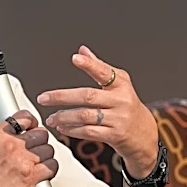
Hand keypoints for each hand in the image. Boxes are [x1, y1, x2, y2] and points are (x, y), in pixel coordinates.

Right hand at [0, 110, 57, 186]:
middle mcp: (12, 146)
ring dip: (45, 156)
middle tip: (34, 149)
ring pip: (49, 149)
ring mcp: (23, 161)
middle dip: (39, 141)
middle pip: (40, 133)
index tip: (32, 126)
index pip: (23, 117)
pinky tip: (43, 173)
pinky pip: (52, 166)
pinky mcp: (31, 177)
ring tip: (36, 163)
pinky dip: (50, 170)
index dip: (31, 122)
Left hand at [37, 45, 158, 178]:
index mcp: (122, 85)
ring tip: (50, 118)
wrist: (144, 134)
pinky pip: (89, 132)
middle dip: (62, 96)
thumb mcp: (119, 85)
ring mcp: (118, 119)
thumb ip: (99, 68)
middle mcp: (121, 100)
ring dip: (64, 116)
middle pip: (88, 96)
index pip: (105, 72)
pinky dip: (72, 130)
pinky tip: (62, 127)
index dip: (90, 65)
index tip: (75, 58)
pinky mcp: (115, 135)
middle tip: (43, 98)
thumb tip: (82, 50)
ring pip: (85, 116)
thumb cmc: (127, 106)